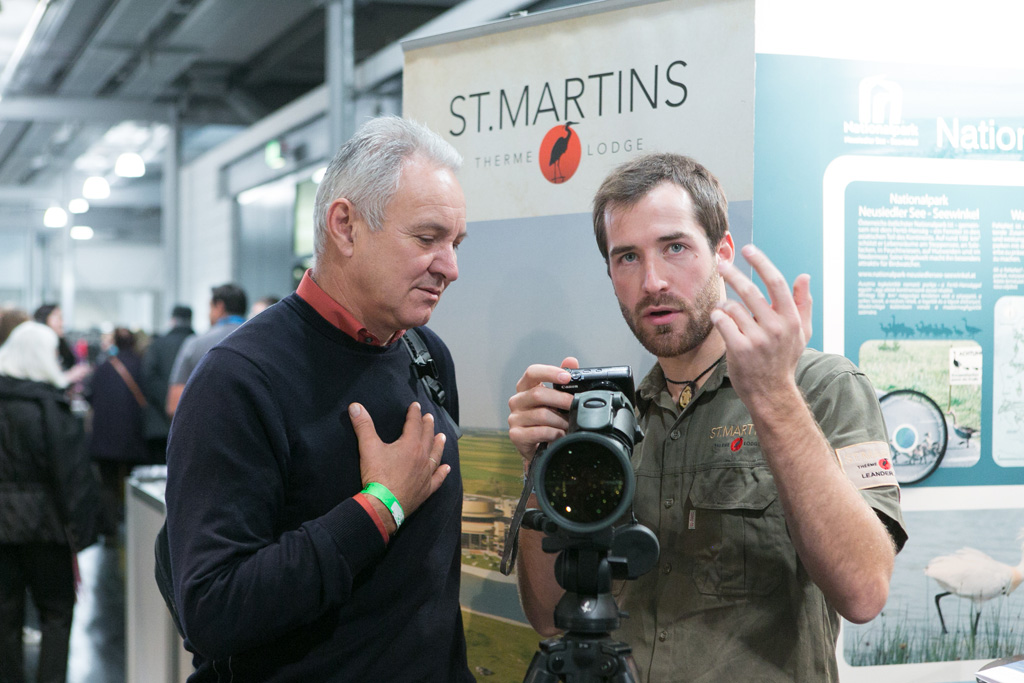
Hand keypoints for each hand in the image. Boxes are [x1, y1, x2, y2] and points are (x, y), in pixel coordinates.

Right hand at [349, 402, 448, 520]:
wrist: (383, 505)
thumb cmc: (377, 476)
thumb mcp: (368, 447)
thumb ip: (363, 426)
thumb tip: (355, 407)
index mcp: (410, 445)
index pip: (414, 424)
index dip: (414, 413)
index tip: (415, 406)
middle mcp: (422, 457)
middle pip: (427, 437)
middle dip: (428, 425)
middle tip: (429, 417)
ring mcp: (426, 474)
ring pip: (436, 455)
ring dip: (439, 444)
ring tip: (442, 436)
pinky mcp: (426, 489)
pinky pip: (438, 478)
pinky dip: (442, 472)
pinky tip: (446, 468)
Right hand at [507, 357, 578, 462]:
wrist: (540, 447)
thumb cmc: (548, 420)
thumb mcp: (556, 399)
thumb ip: (562, 379)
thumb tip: (571, 361)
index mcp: (525, 388)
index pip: (532, 372)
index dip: (550, 372)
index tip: (567, 377)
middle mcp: (517, 401)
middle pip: (538, 394)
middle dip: (562, 400)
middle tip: (576, 405)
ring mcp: (514, 418)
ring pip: (541, 414)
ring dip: (561, 420)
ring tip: (571, 424)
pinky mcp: (516, 435)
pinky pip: (539, 432)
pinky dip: (554, 434)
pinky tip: (560, 435)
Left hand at [711, 245, 810, 404]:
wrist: (771, 392)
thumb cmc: (784, 359)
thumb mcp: (801, 333)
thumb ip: (803, 304)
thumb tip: (804, 276)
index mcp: (792, 319)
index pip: (777, 282)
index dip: (762, 263)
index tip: (748, 249)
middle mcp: (777, 327)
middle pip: (751, 291)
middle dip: (733, 274)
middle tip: (721, 264)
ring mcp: (758, 339)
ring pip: (733, 307)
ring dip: (724, 303)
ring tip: (723, 308)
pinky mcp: (740, 349)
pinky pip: (723, 322)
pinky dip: (717, 316)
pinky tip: (718, 318)